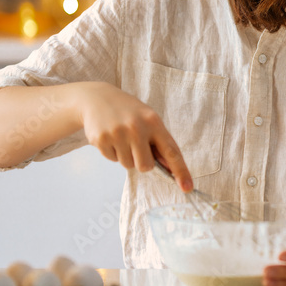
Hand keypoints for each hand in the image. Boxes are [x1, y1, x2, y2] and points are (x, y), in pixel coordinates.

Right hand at [73, 82, 192, 191]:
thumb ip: (160, 142)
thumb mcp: (148, 119)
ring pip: (128, 165)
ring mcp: (118, 133)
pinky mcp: (101, 139)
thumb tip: (171, 169)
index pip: (171, 151)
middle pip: (146, 166)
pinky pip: (112, 160)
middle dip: (142, 162)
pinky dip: (113, 152)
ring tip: (122, 137)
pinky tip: (111, 136)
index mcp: (153, 122)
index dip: (181, 171)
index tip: (187, 187)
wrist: (97, 98)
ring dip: (126, 156)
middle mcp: (136, 127)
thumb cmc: (129, 112)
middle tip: (136, 147)